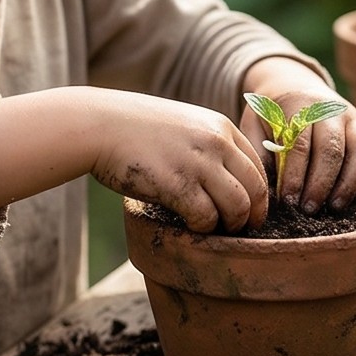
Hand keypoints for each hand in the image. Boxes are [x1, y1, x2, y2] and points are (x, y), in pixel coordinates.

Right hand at [0, 87, 265, 232]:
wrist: (97, 125)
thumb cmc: (134, 128)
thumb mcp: (182, 125)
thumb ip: (206, 145)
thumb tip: (223, 178)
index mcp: (220, 127)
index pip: (258, 168)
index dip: (258, 196)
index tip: (248, 212)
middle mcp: (216, 142)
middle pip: (256, 190)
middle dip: (251, 216)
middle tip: (237, 230)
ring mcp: (198, 163)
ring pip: (237, 207)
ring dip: (228, 226)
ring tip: (213, 231)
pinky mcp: (177, 184)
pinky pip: (206, 217)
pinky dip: (202, 228)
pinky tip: (188, 225)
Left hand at [240, 58, 355, 212]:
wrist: (297, 87)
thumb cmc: (273, 116)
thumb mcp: (255, 126)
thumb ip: (260, 153)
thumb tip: (268, 188)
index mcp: (300, 107)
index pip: (300, 144)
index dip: (294, 176)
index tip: (287, 201)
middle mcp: (332, 110)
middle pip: (333, 150)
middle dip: (321, 184)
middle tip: (309, 210)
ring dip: (350, 184)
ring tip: (335, 208)